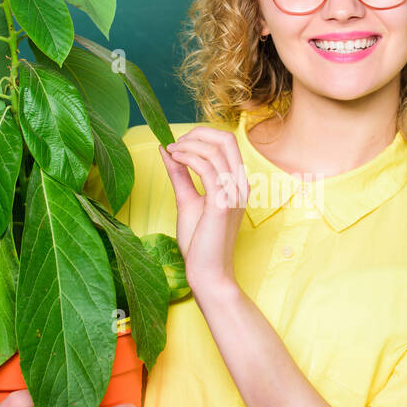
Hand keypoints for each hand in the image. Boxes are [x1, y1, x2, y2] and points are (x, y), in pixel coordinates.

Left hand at [157, 126, 248, 296]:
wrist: (208, 272)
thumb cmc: (200, 242)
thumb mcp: (187, 200)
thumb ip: (180, 174)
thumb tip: (166, 149)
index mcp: (236, 183)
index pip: (227, 143)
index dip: (201, 135)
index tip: (178, 144)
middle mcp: (240, 185)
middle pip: (226, 139)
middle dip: (197, 134)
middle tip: (175, 144)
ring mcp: (234, 194)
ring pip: (216, 150)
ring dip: (189, 145)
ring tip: (171, 152)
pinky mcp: (223, 204)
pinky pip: (208, 169)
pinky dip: (189, 158)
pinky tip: (174, 159)